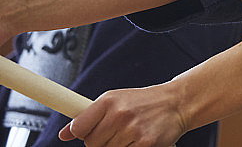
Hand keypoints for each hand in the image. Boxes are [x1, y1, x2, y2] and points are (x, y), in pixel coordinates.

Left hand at [59, 84, 185, 146]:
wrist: (177, 103)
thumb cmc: (145, 102)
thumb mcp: (116, 99)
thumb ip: (90, 115)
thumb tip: (64, 134)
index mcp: (109, 101)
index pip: (79, 127)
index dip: (83, 132)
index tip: (90, 131)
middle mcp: (119, 114)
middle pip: (91, 144)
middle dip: (102, 141)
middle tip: (117, 132)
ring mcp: (132, 131)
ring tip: (130, 134)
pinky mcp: (145, 144)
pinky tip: (138, 141)